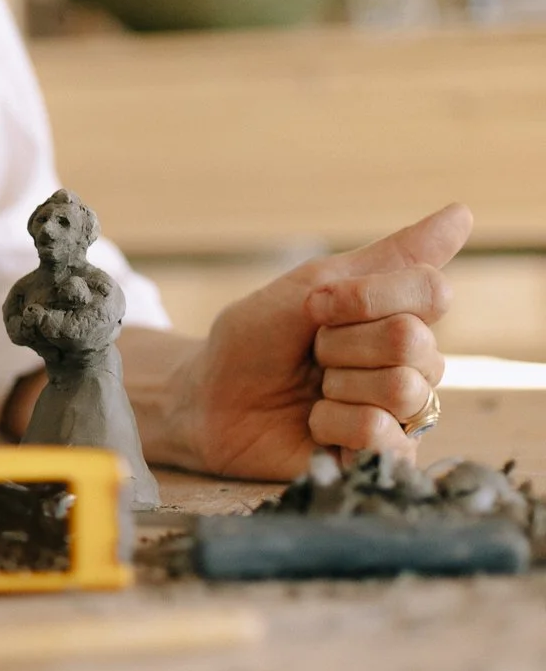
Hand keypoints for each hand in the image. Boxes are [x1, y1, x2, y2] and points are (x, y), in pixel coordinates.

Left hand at [167, 204, 469, 480]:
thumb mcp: (312, 288)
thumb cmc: (255, 340)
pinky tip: (315, 424)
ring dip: (336, 386)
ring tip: (313, 391)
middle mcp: (414, 364)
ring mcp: (402, 414)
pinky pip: (384, 436)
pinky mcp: (382, 458)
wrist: (207, 399)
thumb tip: (463, 212)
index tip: (316, 305)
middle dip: (341, 343)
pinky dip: (333, 424)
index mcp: (402, 316)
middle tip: (311, 355)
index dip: (364, 297)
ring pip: (402, 390)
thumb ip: (390, 258)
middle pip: (413, 341)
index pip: (432, 291)